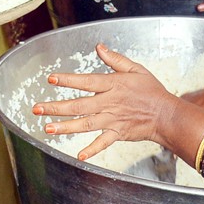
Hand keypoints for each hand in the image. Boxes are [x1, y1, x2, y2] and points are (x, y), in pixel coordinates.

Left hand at [32, 44, 179, 160]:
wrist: (166, 114)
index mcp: (113, 85)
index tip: (50, 79)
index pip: (85, 81)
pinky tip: (79, 155)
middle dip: (56, 107)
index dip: (67, 80)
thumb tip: (99, 48)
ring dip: (65, 127)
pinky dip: (92, 150)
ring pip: (85, 124)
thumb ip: (115, 59)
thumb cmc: (152, 91)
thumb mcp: (136, 69)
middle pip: (78, 105)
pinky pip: (103, 143)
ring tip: (48, 128)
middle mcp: (109, 102)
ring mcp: (113, 120)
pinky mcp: (118, 133)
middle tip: (37, 108)